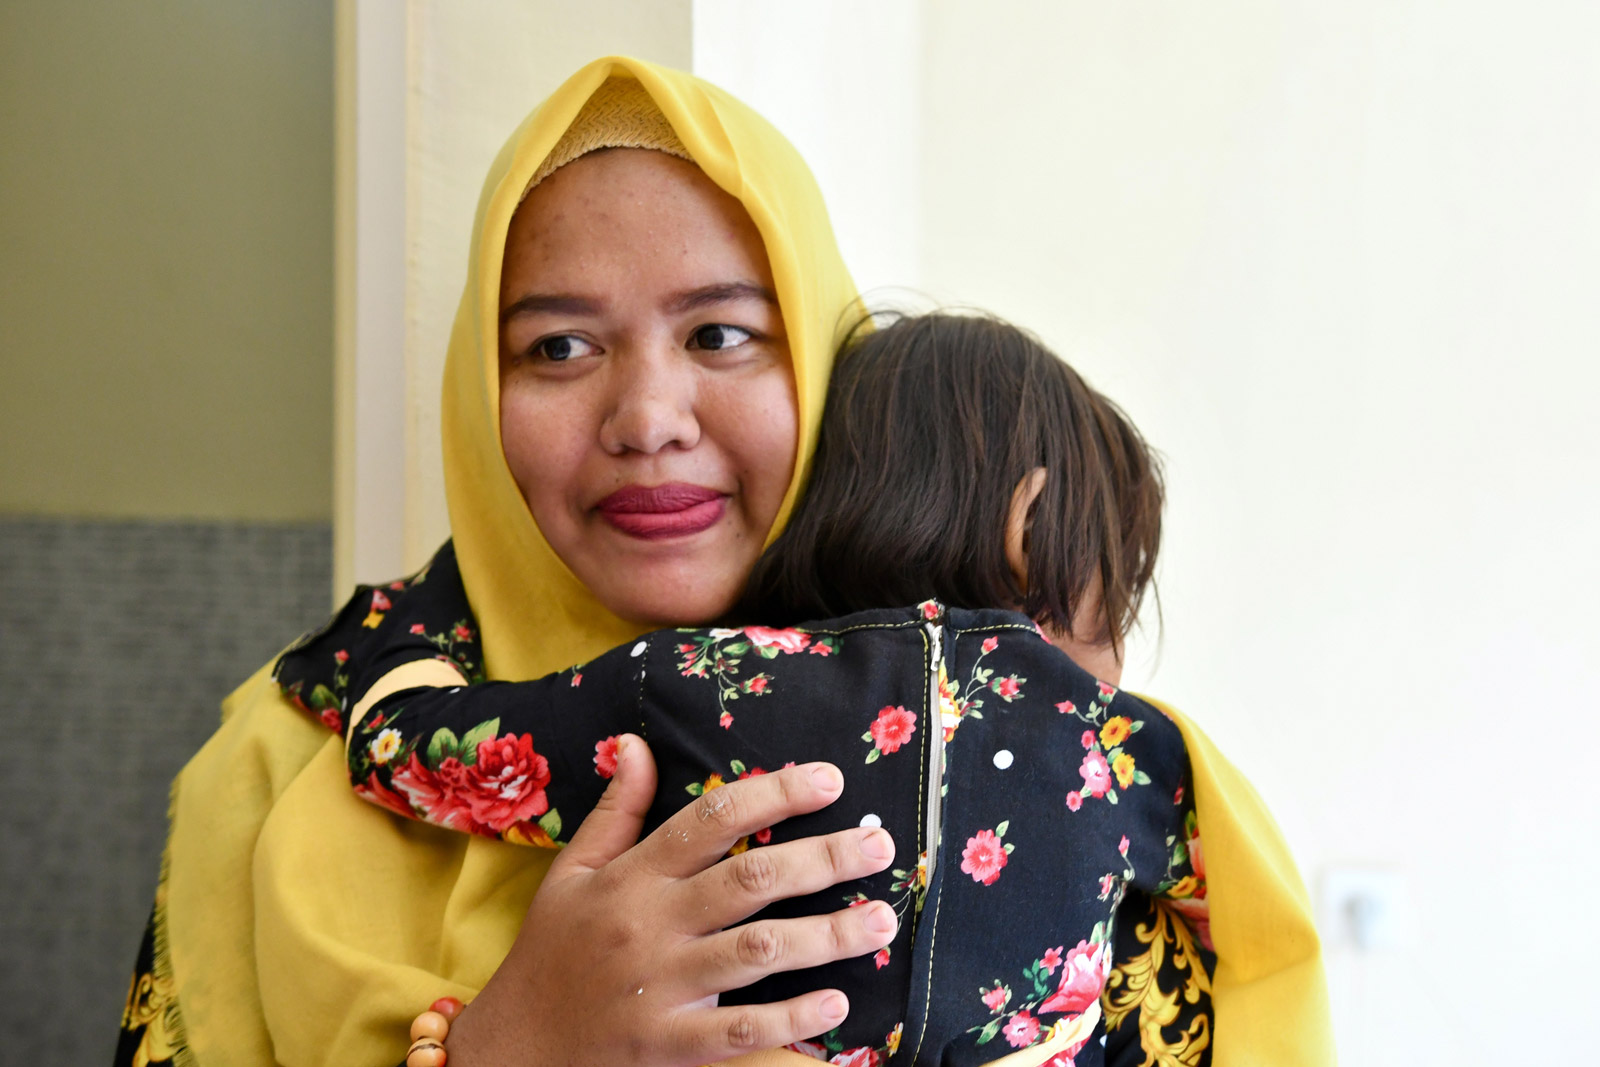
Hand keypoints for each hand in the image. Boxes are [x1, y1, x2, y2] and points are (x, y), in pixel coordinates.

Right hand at [446, 734, 897, 1066]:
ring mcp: (661, 986)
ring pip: (757, 952)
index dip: (773, 793)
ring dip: (828, 935)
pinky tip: (837, 1002)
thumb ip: (616, 810)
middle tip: (880, 844)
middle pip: (748, 880)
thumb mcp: (573, 871)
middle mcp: (650, 924)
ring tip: (882, 919)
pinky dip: (791, 1018)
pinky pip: (740, 1030)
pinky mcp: (669, 1045)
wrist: (512, 1047)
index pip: (711, 819)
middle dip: (822, 858)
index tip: (829, 779)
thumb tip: (637, 744)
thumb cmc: (551, 950)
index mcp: (633, 876)